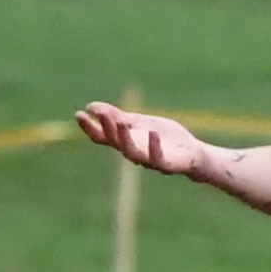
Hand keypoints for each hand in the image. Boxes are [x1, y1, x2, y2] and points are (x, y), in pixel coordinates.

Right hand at [75, 101, 208, 177]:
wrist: (191, 152)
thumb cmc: (164, 137)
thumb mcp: (139, 122)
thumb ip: (117, 116)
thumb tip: (90, 106)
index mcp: (125, 142)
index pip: (102, 137)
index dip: (90, 127)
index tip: (79, 114)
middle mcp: (134, 153)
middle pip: (115, 143)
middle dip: (108, 129)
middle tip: (102, 114)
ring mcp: (149, 160)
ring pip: (132, 153)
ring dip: (125, 138)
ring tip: (122, 122)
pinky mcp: (167, 165)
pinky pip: (157, 158)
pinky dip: (153, 146)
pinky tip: (151, 133)